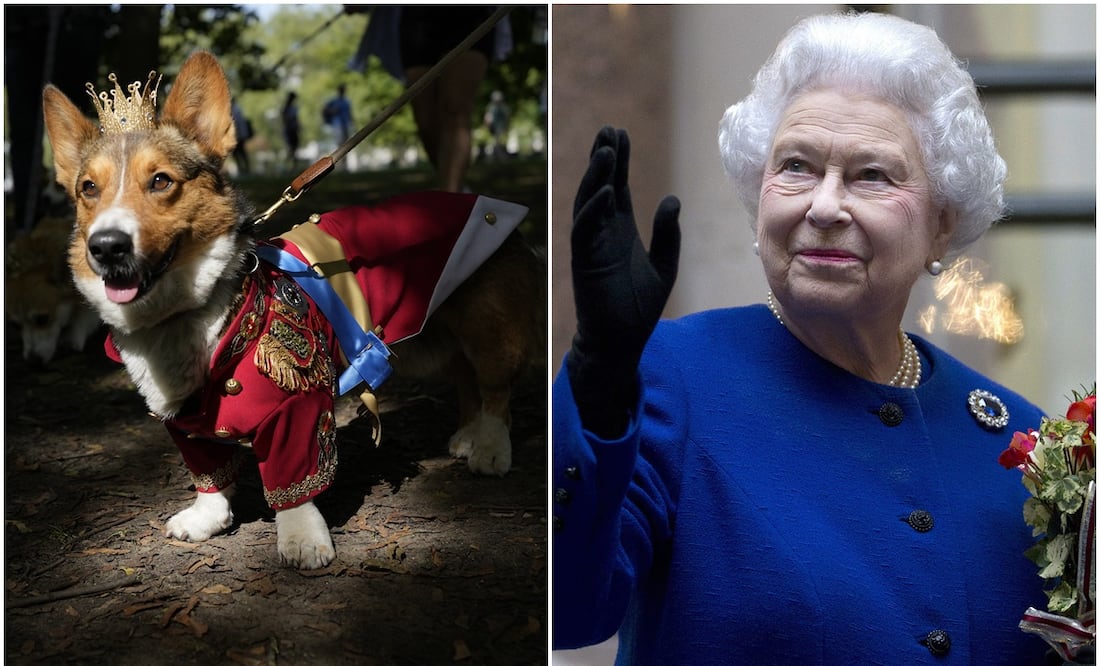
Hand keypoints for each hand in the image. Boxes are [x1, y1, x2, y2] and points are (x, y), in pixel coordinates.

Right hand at [566, 127, 680, 437]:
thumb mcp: (663, 267)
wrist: (620, 342)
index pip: (617, 188)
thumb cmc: (638, 308)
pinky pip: (584, 231)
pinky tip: (605, 191)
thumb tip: (670, 199)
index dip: (618, 161)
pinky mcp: (585, 263)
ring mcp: (591, 246)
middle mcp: (603, 233)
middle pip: (600, 187)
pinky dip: (593, 210)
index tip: (620, 134)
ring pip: (589, 203)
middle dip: (604, 159)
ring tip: (606, 151)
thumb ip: (667, 235)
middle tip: (610, 129)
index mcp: (620, 231)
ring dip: (596, 177)